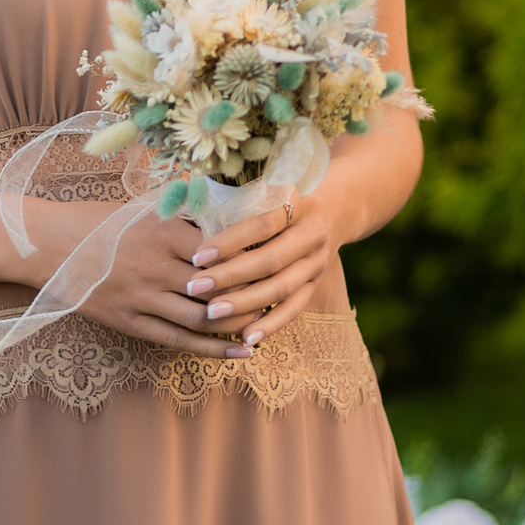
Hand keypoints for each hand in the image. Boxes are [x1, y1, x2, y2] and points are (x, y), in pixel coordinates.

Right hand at [29, 197, 258, 359]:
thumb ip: (184, 209)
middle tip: (281, 295)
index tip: (278, 258)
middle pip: (218, 285)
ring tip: (266, 324)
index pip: (222, 248)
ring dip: (240, 323)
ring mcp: (142, 296)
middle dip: (253, 293)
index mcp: (163, 229)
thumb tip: (230, 210)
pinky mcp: (130, 321)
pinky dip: (214, 348)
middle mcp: (155, 264)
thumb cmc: (99, 220)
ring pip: (204, 317)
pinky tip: (241, 352)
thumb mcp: (143, 206)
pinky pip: (179, 340)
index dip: (252, 256)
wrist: (48, 245)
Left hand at [177, 191, 339, 351]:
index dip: (229, 241)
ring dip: (245, 303)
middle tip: (194, 288)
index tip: (197, 255)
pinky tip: (246, 337)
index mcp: (298, 204)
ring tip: (211, 314)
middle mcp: (312, 234)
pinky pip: (294, 309)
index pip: (262, 224)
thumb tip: (187, 210)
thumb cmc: (285, 195)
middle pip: (270, 260)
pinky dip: (271, 324)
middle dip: (230, 276)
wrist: (337, 208)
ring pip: (281, 288)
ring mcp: (317, 263)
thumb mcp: (270, 187)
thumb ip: (238, 199)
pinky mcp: (316, 285)